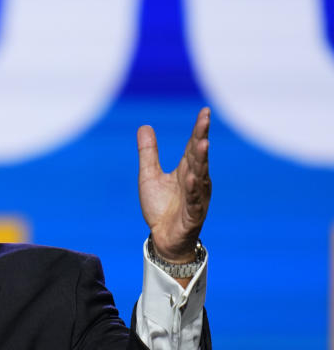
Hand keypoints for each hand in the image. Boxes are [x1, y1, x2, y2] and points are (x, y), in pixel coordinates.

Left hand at [137, 107, 211, 261]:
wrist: (163, 238)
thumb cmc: (161, 207)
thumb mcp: (149, 175)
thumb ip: (148, 152)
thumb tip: (144, 126)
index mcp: (186, 170)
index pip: (193, 146)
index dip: (198, 129)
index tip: (204, 111)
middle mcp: (195, 180)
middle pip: (198, 156)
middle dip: (201, 137)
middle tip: (205, 120)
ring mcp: (196, 197)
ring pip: (199, 175)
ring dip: (201, 160)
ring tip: (203, 143)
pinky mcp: (193, 215)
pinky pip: (193, 201)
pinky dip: (192, 190)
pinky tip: (191, 178)